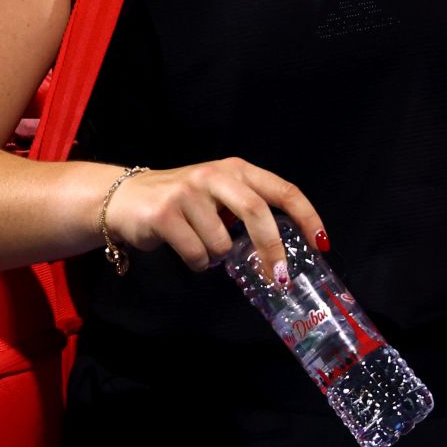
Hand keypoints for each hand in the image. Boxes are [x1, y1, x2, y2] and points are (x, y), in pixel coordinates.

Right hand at [100, 156, 326, 284]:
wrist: (125, 198)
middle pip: (257, 213)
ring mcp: (189, 193)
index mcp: (236, 169)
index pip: (283, 190)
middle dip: (272, 250)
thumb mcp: (219, 195)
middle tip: (280, 277)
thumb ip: (247, 211)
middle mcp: (215, 175)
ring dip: (218, 257)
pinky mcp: (166, 214)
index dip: (307, 217)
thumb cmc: (182, 202)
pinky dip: (198, 262)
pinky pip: (198, 255)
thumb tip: (281, 253)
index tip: (321, 244)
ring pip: (223, 244)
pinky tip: (184, 248)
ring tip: (200, 244)